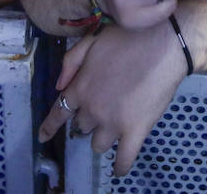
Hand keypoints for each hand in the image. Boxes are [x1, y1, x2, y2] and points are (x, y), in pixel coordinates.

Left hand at [38, 20, 188, 174]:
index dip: (49, 127)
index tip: (43, 137)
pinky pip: (124, 159)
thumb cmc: (128, 38)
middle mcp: (92, 109)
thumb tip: (59, 87)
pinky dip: (120, 166)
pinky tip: (119, 169)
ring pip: (98, 144)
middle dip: (89, 119)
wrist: (163, 43)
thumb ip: (70, 63)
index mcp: (79, 88)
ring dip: (103, 136)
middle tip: (105, 106)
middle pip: (82, 127)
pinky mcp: (135, 131)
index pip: (58, 113)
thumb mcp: (91, 41)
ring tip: (116, 125)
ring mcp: (113, 122)